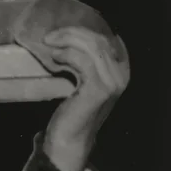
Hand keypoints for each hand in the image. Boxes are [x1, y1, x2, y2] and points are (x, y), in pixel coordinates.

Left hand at [41, 25, 129, 170]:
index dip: (84, 31)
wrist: (69, 139)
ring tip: (48, 44)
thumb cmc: (72, 110)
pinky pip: (82, 61)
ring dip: (67, 41)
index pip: (107, 39)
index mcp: (121, 70)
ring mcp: (112, 83)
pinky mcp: (98, 90)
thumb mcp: (84, 82)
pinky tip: (54, 57)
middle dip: (73, 32)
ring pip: (92, 47)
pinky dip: (66, 54)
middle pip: (99, 40)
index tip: (63, 31)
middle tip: (50, 36)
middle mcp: (122, 75)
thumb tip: (71, 37)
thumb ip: (87, 63)